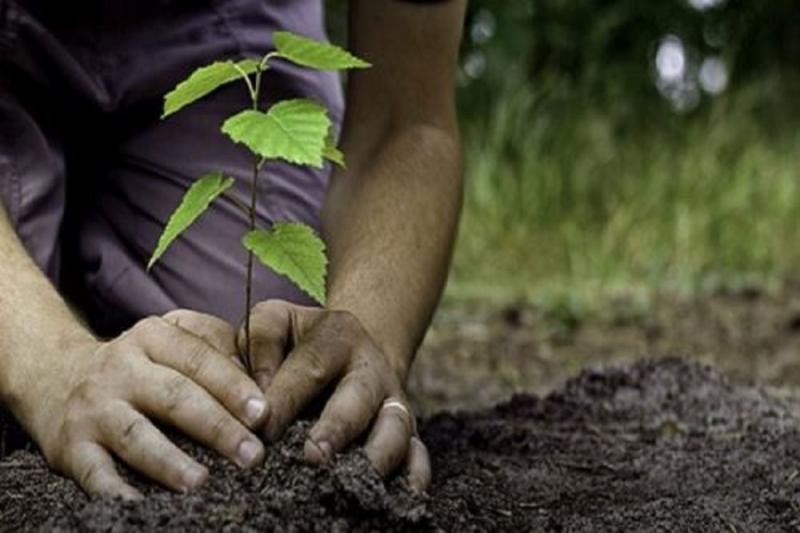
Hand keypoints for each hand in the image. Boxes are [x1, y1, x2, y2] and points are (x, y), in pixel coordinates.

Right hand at [28, 310, 267, 499]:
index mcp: (153, 337)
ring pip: (135, 435)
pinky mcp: (71, 447)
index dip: (233, 386)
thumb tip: (259, 382)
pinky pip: (95, 473)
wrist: (55, 377)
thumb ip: (213, 349)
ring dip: (169, 461)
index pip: (198, 359)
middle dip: (217, 427)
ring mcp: (95, 408)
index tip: (263, 413)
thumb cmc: (138, 365)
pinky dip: (116, 492)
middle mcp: (121, 369)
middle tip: (252, 454)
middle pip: (175, 397)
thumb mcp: (169, 339)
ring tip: (201, 482)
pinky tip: (143, 507)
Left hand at [240, 300, 430, 491]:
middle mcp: (371, 367)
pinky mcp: (407, 430)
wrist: (350, 349)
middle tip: (313, 455)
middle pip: (359, 397)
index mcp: (337, 334)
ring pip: (396, 426)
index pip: (310, 366)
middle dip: (337, 428)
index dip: (286, 398)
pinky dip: (413, 474)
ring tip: (349, 479)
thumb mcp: (277, 322)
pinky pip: (418, 453)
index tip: (262, 428)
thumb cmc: (298, 342)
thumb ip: (261, 342)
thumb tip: (259, 394)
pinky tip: (399, 492)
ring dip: (377, 454)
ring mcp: (393, 400)